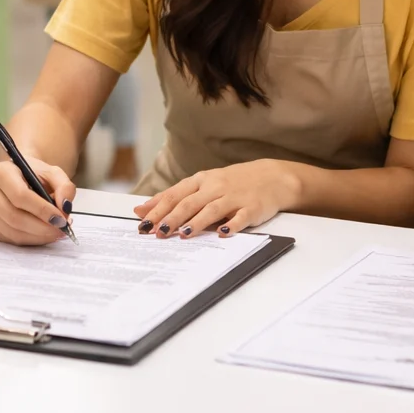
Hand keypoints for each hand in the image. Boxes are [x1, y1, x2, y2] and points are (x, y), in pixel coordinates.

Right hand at [0, 156, 76, 244]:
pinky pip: (10, 238)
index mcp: (1, 172)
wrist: (20, 176)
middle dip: (41, 227)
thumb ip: (64, 187)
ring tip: (56, 232)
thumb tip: (64, 208)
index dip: (42, 210)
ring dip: (38, 236)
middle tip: (61, 229)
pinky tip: (43, 234)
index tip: (61, 219)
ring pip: (12, 231)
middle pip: (14, 217)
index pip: (20, 195)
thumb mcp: (53, 173)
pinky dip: (30, 239)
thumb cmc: (34, 174)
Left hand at [132, 159, 299, 238]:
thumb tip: (142, 210)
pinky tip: (223, 233)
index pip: (174, 194)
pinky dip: (232, 225)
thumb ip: (175, 197)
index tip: (142, 223)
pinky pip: (241, 217)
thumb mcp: (203, 184)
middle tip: (157, 233)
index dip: (158, 209)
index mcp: (201, 180)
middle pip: (190, 203)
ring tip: (184, 235)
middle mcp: (215, 187)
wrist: (272, 177)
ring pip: (212, 209)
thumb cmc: (232, 183)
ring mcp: (234, 197)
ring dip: (197, 222)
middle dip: (172, 218)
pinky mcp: (252, 208)